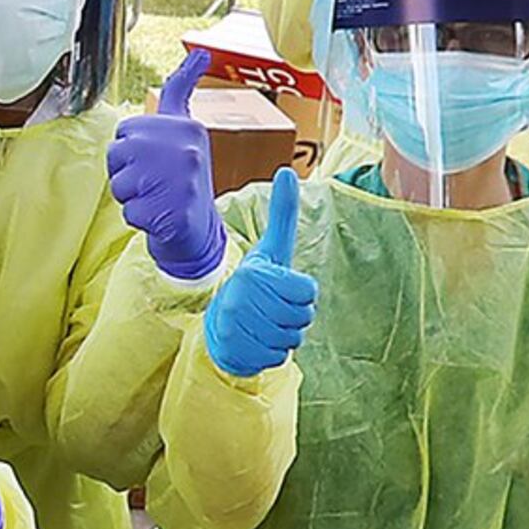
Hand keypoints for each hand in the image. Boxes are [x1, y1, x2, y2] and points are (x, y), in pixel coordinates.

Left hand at [106, 49, 227, 279]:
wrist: (199, 232)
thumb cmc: (183, 179)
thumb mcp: (185, 129)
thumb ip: (181, 90)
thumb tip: (200, 52)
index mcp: (186, 127)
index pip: (126, 131)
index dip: (132, 150)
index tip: (158, 160)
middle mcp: (184, 149)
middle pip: (117, 155)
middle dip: (126, 173)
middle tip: (154, 183)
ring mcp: (179, 181)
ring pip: (118, 184)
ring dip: (131, 197)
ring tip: (157, 199)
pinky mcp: (170, 212)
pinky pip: (127, 212)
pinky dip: (138, 219)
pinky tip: (160, 217)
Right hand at [202, 167, 316, 379]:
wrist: (220, 324)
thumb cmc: (254, 284)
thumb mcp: (270, 249)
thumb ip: (282, 214)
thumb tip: (288, 171)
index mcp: (254, 273)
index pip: (307, 292)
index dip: (303, 294)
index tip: (285, 289)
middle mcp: (241, 299)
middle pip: (302, 317)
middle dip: (296, 317)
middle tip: (276, 309)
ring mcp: (237, 327)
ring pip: (292, 339)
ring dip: (286, 335)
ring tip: (268, 324)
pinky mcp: (237, 353)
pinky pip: (278, 357)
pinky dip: (273, 352)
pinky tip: (259, 341)